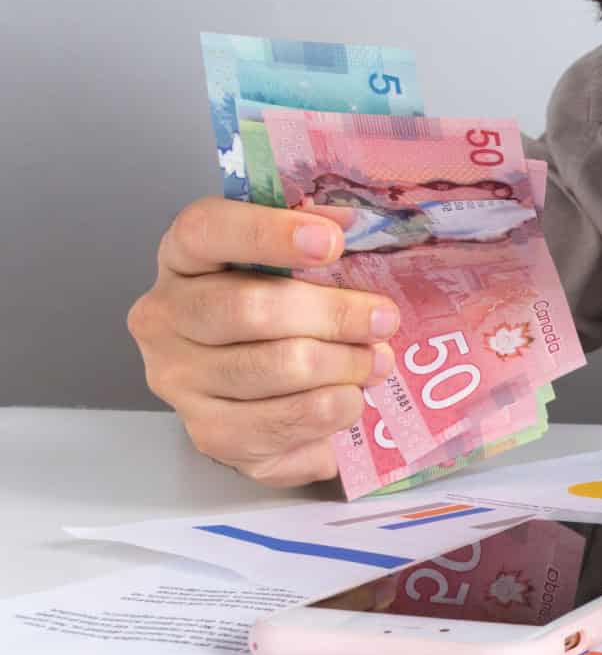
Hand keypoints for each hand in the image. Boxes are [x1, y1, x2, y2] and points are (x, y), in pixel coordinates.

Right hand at [126, 198, 399, 485]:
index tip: (332, 242)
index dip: (267, 233)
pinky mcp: (210, 433)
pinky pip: (284, 421)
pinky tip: (351, 397)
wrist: (266, 400)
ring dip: (343, 364)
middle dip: (332, 314)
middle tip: (384, 319)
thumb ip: (312, 238)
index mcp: (183, 258)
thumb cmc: (283, 317)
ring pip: (274, 368)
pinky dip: (332, 408)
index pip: (205, 230)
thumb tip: (348, 221)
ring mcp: (178, 380)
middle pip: (250, 309)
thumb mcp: (292, 268)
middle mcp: (164, 317)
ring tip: (377, 361)